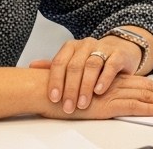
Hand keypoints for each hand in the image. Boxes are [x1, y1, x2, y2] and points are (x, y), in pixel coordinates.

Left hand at [29, 34, 144, 112]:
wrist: (120, 50)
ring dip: (86, 86)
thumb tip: (32, 66)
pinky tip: (99, 91)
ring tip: (82, 103)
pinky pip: (110, 65)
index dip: (55, 81)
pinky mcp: (118, 54)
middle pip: (75, 66)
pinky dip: (104, 79)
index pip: (59, 62)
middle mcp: (86, 45)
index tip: (54, 98)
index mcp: (71, 47)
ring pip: (92, 65)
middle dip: (70, 89)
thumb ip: (54, 66)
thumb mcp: (73, 63)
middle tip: (68, 107)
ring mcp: (103, 48)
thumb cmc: (92, 60)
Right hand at [38, 73, 152, 119]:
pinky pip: (134, 105)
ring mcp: (112, 93)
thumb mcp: (83, 91)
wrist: (45, 90)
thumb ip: (94, 91)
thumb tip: (102, 98)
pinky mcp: (107, 104)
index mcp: (112, 80)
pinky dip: (151, 108)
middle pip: (150, 88)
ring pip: (147, 95)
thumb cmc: (60, 92)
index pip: (142, 83)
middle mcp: (116, 84)